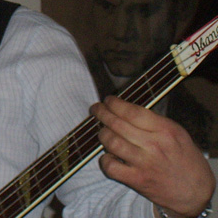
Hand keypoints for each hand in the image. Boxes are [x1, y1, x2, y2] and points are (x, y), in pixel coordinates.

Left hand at [90, 96, 214, 217]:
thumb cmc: (185, 159)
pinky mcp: (137, 179)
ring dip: (102, 134)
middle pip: (117, 124)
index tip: (108, 100)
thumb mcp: (177, 133)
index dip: (115, 103)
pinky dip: (105, 159)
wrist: (195, 191)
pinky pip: (111, 166)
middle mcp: (154, 145)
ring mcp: (144, 163)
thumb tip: (126, 109)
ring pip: (111, 142)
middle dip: (101, 113)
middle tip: (96, 109)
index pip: (132, 111)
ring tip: (102, 131)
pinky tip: (108, 155)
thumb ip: (153, 121)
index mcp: (165, 130)